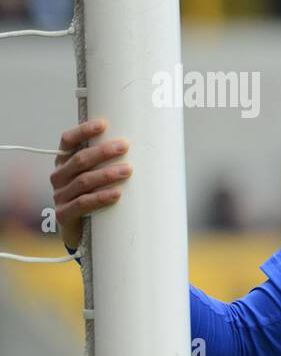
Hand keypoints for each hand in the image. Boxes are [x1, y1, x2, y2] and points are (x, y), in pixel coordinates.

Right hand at [49, 119, 131, 251]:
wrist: (81, 231)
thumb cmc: (94, 195)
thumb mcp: (98, 175)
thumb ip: (110, 161)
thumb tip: (146, 147)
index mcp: (65, 161)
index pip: (68, 141)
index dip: (83, 131)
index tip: (104, 124)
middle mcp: (59, 176)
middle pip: (79, 160)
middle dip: (103, 152)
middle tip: (125, 146)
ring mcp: (60, 195)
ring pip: (83, 181)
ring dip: (106, 174)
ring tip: (128, 170)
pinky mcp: (64, 214)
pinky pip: (82, 203)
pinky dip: (100, 198)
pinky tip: (116, 194)